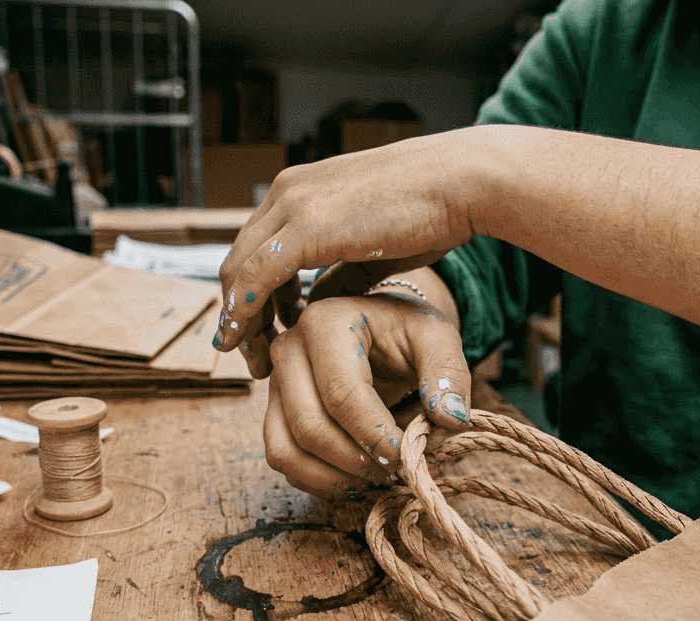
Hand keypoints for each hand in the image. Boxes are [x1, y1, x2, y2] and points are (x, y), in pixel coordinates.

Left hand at [213, 132, 478, 364]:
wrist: (461, 182)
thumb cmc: (431, 211)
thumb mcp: (371, 246)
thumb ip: (339, 272)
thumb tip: (314, 303)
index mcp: (301, 190)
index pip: (254, 249)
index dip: (251, 295)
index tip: (265, 333)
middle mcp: (287, 192)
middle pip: (238, 261)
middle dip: (239, 313)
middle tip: (253, 356)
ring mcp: (293, 206)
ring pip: (238, 272)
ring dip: (239, 321)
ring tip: (255, 360)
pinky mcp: (306, 227)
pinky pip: (255, 277)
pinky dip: (244, 312)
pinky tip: (249, 341)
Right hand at [264, 292, 470, 499]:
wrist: (379, 328)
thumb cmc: (406, 331)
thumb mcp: (437, 338)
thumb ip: (448, 373)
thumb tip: (451, 419)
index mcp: (326, 323)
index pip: (342, 394)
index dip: (374, 435)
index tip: (405, 457)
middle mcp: (288, 349)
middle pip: (310, 426)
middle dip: (355, 461)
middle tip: (394, 471)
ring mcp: (274, 382)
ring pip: (285, 450)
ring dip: (332, 478)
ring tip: (374, 478)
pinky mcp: (273, 410)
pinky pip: (282, 459)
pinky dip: (316, 480)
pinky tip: (353, 478)